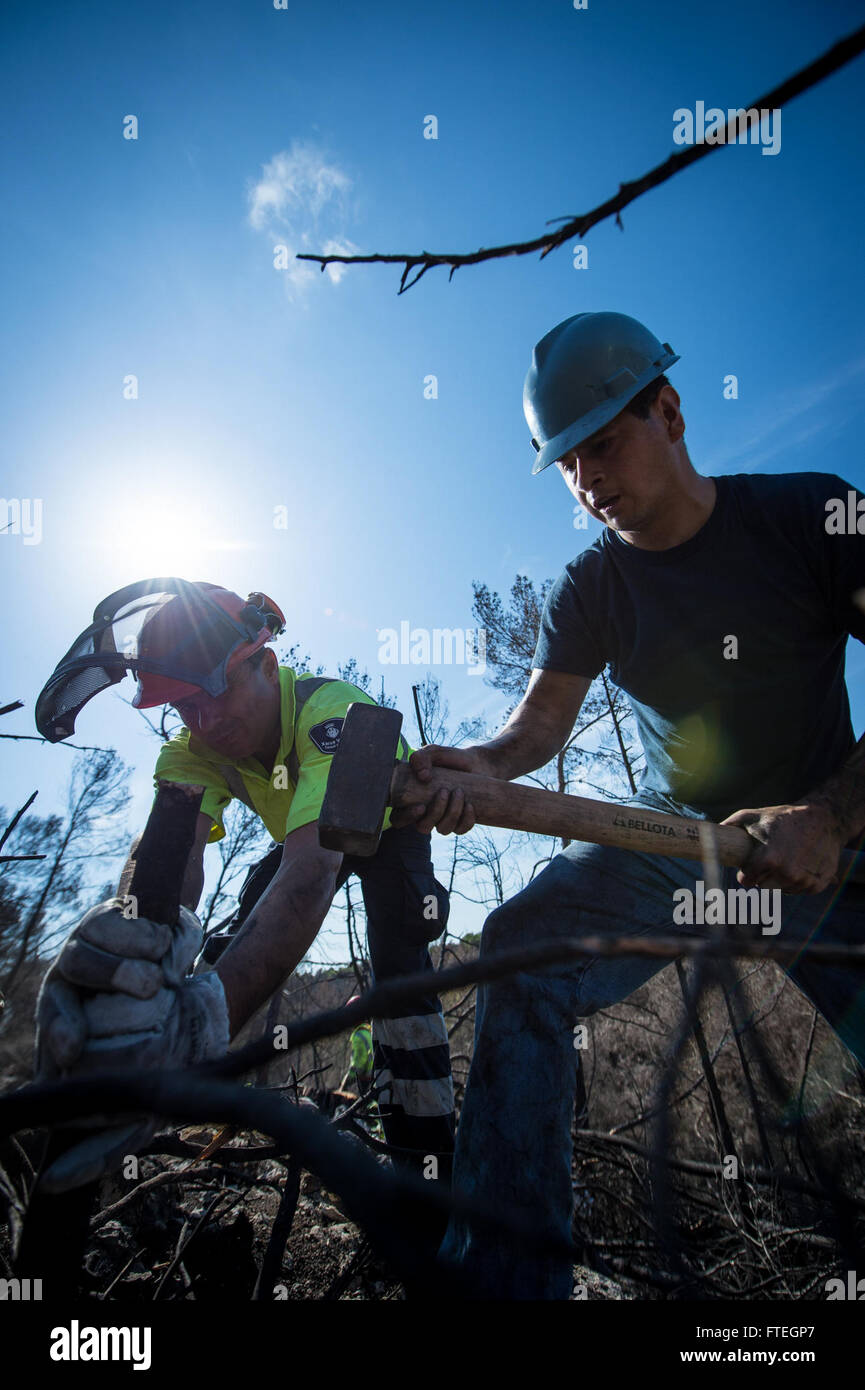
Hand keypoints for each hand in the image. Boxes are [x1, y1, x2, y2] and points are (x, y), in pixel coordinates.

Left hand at [35, 899, 229, 1192]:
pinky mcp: (109, 916)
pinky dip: (154, 937)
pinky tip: (170, 952)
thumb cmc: (167, 1058)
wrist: (201, 994)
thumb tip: (51, 1185)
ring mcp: (84, 947)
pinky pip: (121, 921)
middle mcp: (65, 988)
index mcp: (63, 1034)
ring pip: (87, 952)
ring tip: (162, 979)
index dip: (60, 1032)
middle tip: (154, 997)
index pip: (52, 1028)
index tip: (72, 1048)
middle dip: (116, 993)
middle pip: (68, 983)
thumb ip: (102, 1146)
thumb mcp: (142, 1109)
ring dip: (131, 966)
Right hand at [390, 745, 491, 835]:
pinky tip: (470, 805)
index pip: (398, 819)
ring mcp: (443, 821)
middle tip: (444, 791)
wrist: (476, 763)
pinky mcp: (460, 823)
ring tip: (459, 791)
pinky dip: (466, 819)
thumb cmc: (449, 759)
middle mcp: (425, 814)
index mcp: (411, 800)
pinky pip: (461, 830)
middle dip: (435, 812)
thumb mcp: (433, 753)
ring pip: (443, 829)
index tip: (420, 806)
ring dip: (452, 812)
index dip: (406, 818)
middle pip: (422, 827)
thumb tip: (422, 777)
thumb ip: (420, 757)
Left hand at [720, 802, 844, 893]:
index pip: (745, 882)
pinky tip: (799, 863)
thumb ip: (731, 825)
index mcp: (769, 860)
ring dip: (779, 879)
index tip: (748, 867)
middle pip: (762, 887)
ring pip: (780, 890)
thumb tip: (706, 832)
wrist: (824, 819)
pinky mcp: (817, 885)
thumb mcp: (754, 816)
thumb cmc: (785, 817)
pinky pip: (798, 890)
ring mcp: (803, 881)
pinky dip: (796, 881)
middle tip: (769, 859)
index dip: (745, 873)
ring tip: (785, 858)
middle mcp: (787, 874)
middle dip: (762, 876)